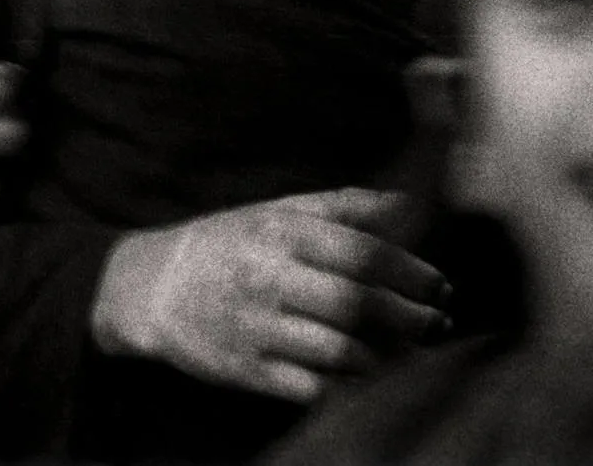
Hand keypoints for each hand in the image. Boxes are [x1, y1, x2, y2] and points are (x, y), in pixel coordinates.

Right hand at [92, 187, 451, 403]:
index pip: (362, 252)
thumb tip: (410, 203)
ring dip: (386, 357)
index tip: (441, 285)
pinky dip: (349, 387)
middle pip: (357, 303)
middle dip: (409, 317)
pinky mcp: (247, 372)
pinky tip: (371, 379)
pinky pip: (311, 388)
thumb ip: (346, 206)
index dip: (411, 271)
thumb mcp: (280, 210)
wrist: (151, 287)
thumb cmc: (229, 243)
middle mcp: (271, 278)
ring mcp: (258, 329)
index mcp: (283, 233)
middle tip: (438, 323)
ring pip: (339, 352)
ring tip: (412, 353)